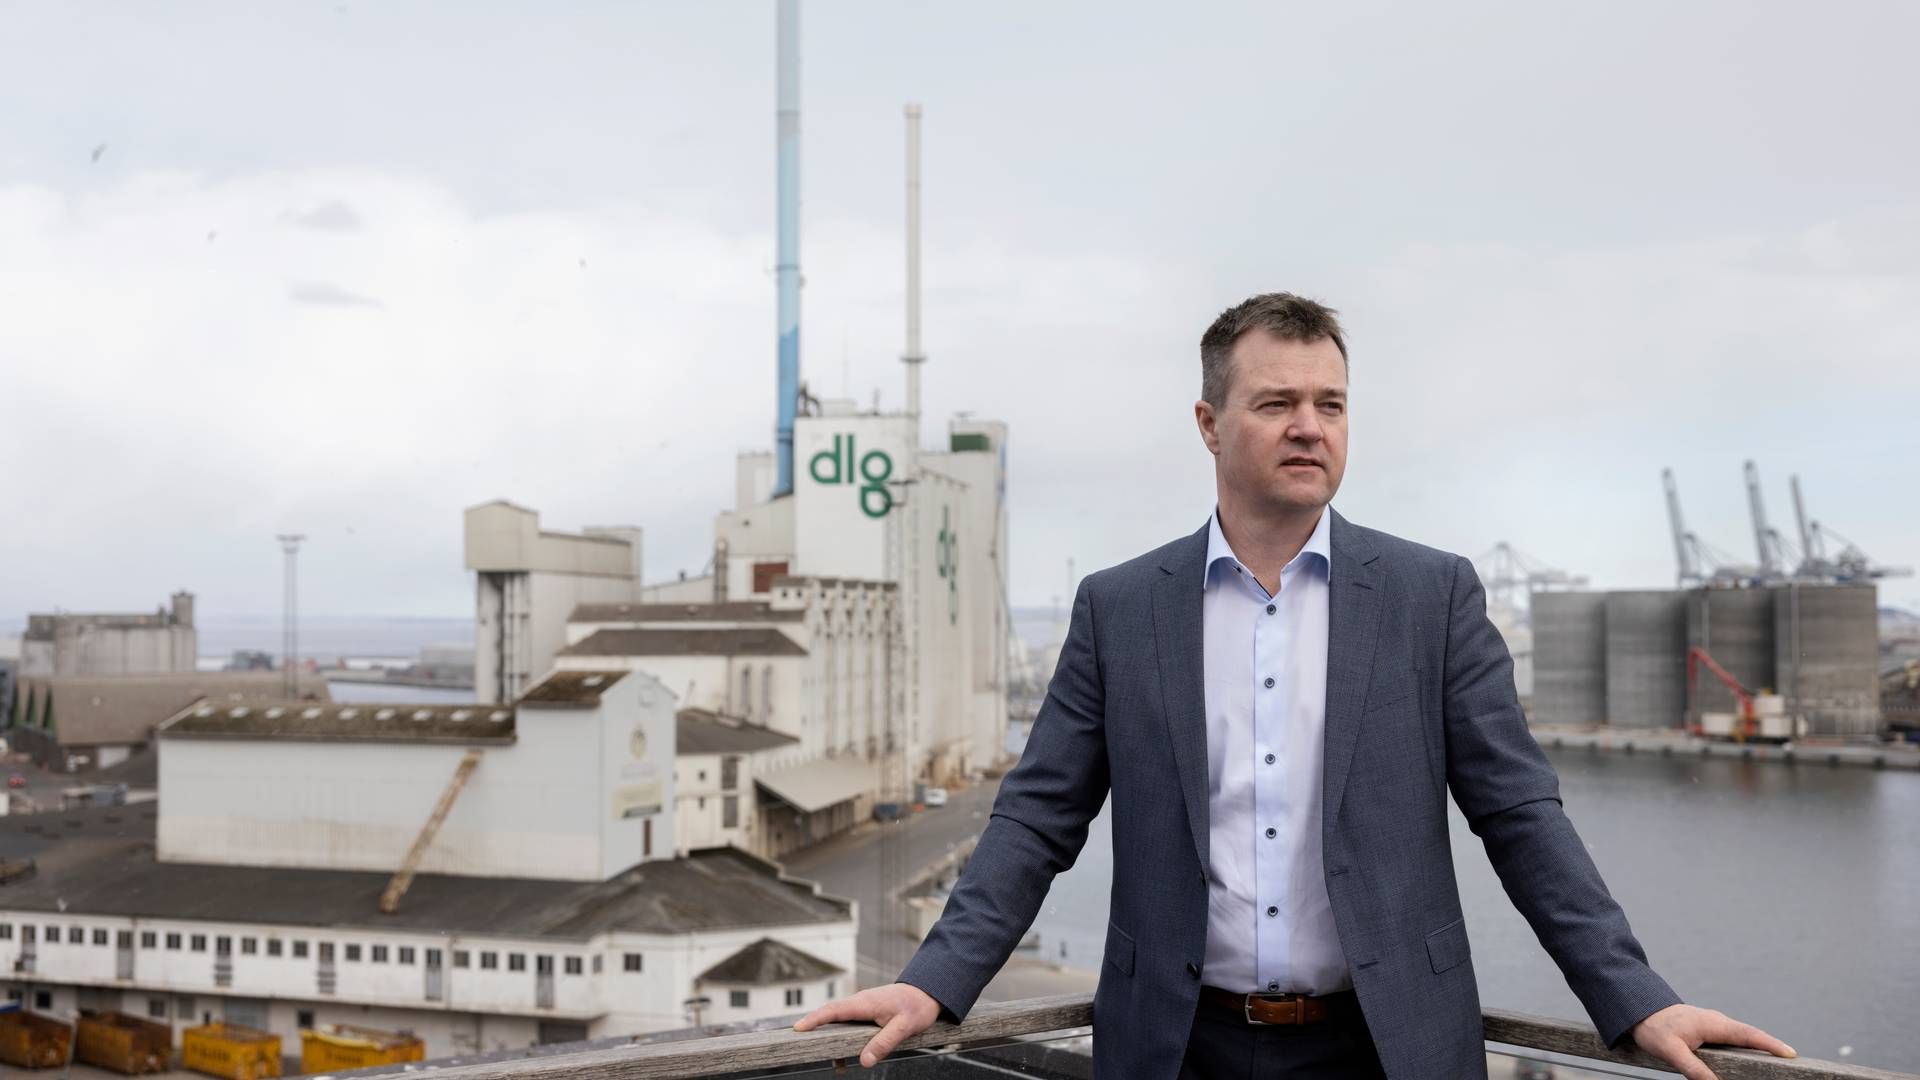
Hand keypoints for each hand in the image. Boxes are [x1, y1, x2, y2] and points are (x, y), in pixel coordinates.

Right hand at [792, 982, 942, 1067]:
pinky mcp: (867, 1012)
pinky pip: (849, 1024)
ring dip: (833, 1039)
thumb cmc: (917, 1006)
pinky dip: (844, 1038)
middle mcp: (859, 1002)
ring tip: (837, 1064)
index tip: (798, 1028)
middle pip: (831, 1016)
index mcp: (864, 1003)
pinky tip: (848, 1055)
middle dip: (817, 1030)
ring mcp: (862, 1006)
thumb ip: (883, 1043)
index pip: (833, 1010)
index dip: (814, 1019)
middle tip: (805, 1047)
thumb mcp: (903, 1027)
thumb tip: (864, 1061)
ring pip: (840, 1022)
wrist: (928, 993)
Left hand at [1629, 1003, 1795, 1079]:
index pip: (1749, 1034)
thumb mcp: (1671, 1051)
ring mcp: (1715, 1025)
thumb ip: (1694, 1069)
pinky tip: (1751, 1059)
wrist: (1638, 1010)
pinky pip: (1733, 1040)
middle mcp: (1719, 1022)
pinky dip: (1746, 1047)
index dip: (1770, 1044)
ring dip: (1760, 1047)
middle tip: (1793, 1060)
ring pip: (1743, 1038)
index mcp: (1714, 1024)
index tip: (1791, 1054)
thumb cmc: (1654, 1027)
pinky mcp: (1710, 1031)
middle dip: (1772, 1047)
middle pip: (1752, 1036)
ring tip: (1777, 1063)